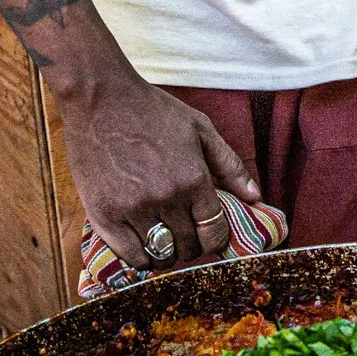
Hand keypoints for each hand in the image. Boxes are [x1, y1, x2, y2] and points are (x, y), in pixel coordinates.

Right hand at [52, 67, 258, 268]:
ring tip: (165, 239)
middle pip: (188, 247)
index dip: (217, 240)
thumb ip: (230, 165)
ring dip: (167, 253)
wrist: (100, 98)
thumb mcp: (199, 128)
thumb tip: (256, 198)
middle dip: (193, 245)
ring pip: (160, 255)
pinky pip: (129, 256)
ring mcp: (132, 209)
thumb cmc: (152, 110)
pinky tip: (142, 243)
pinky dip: (140, 257)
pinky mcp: (103, 214)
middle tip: (186, 233)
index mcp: (192, 179)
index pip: (214, 232)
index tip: (211, 236)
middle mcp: (165, 198)